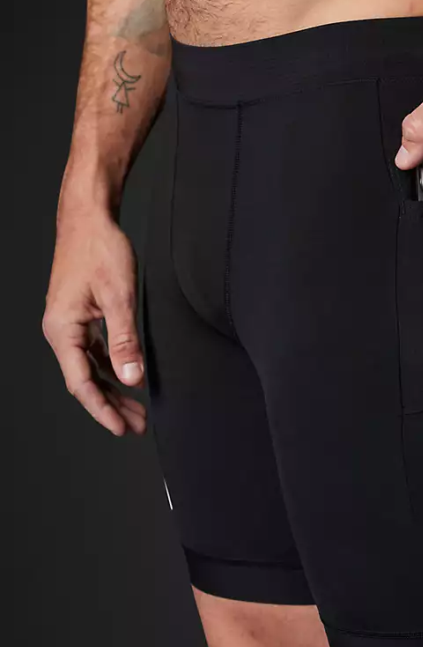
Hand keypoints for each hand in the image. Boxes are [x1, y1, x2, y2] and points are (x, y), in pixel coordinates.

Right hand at [43, 201, 146, 435]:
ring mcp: (70, 324)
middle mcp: (61, 331)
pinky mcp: (81, 316)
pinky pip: (94, 352)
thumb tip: (132, 378)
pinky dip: (111, 367)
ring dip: (113, 389)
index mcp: (62, 330)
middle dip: (111, 406)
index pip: (81, 383)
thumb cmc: (100, 250)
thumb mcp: (119, 297)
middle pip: (86, 380)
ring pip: (91, 368)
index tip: (122, 429)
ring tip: (136, 410)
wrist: (89, 218)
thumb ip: (125, 340)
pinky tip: (127, 378)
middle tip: (137, 426)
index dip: (102, 409)